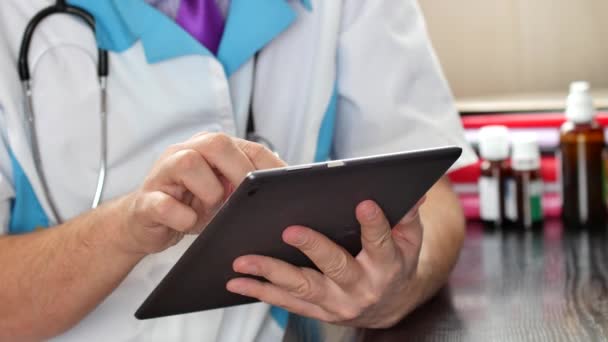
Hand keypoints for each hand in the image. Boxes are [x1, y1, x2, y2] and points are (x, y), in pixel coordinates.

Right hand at [116, 132, 285, 254]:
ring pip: (188, 163)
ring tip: (212, 210)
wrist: (144, 224)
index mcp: (209, 149)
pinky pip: (164, 204)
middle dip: (239, 171)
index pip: (249, 147)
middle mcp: (185, 153)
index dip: (271, 167)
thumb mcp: (223, 195)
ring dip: (209, 191)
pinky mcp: (146, 201)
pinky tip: (188, 223)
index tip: (286, 187)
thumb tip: (278, 195)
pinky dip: (182, 217)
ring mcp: (163, 174)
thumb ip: (245, 187)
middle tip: (247, 197)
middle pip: (216, 143)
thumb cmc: (190, 206)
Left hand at [227, 197, 426, 327]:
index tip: (363, 203)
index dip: (374, 224)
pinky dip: (261, 292)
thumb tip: (413, 192)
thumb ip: (407, 217)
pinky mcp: (318, 311)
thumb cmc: (396, 263)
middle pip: (336, 266)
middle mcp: (362, 287)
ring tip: (243, 260)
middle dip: (313, 248)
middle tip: (289, 230)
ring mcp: (338, 303)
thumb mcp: (410, 240)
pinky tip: (238, 283)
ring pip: (302, 287)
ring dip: (270, 273)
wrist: (390, 305)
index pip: (381, 242)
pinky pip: (287, 303)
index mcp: (388, 265)